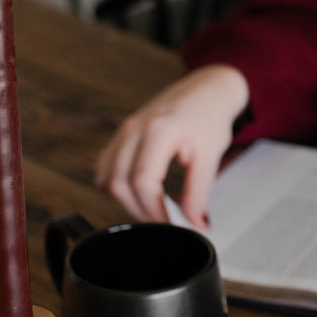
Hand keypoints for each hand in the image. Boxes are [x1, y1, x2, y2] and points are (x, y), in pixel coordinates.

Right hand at [95, 65, 248, 227]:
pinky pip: (104, 166)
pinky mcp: (121, 134)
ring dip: (125, 201)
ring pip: (106, 177)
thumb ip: (200, 192)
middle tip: (164, 223)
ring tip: (152, 211)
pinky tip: (138, 193)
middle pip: (119, 183)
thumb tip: (196, 223)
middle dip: (140, 211)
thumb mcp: (211, 155)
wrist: (206, 90)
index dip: (155, 211)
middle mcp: (135, 128)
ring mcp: (124, 130)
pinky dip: (116, 186)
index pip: (143, 182)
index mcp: (159, 130)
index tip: (172, 225)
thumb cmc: (211, 116)